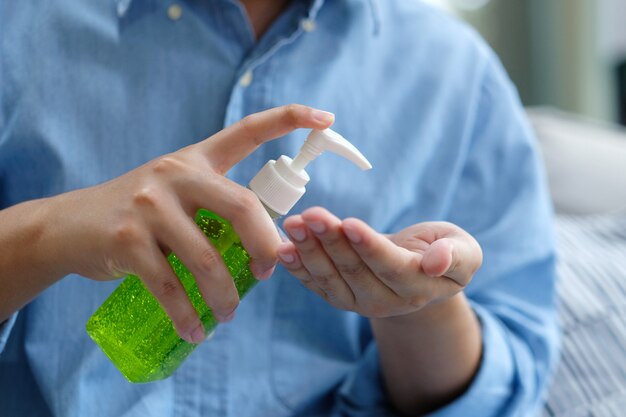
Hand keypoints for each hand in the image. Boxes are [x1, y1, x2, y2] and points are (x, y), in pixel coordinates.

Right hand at [44, 105, 333, 342]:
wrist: (69, 226)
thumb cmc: (138, 214)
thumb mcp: (176, 194)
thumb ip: (215, 208)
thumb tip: (266, 251)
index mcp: (196, 159)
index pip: (247, 130)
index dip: (289, 119)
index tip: (327, 117)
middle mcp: (175, 173)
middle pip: (242, 207)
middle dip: (265, 247)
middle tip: (269, 274)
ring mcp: (149, 205)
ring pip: (207, 258)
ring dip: (225, 295)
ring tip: (229, 314)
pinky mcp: (127, 239)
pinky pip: (169, 286)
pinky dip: (187, 314)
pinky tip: (196, 330)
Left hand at [277, 207, 481, 317]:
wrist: (419, 272)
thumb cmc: (443, 251)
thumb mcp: (464, 250)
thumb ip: (457, 256)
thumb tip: (437, 263)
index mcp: (417, 287)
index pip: (390, 267)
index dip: (369, 247)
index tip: (349, 223)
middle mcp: (385, 301)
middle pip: (353, 271)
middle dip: (330, 242)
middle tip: (312, 215)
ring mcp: (358, 302)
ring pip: (330, 278)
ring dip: (309, 251)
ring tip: (293, 224)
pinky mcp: (338, 296)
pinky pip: (315, 284)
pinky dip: (297, 267)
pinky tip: (282, 249)